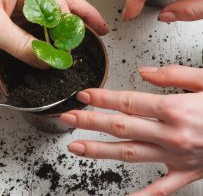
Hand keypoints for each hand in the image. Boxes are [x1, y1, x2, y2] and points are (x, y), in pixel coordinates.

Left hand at [0, 0, 107, 66]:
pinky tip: (52, 47)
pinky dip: (42, 40)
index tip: (88, 37)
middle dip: (80, 18)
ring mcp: (13, 7)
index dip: (76, 21)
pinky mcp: (4, 21)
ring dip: (61, 31)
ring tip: (81, 41)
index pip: (58, 3)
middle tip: (99, 30)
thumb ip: (24, 45)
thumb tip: (49, 60)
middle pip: (59, 5)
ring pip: (45, 19)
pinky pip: (30, 31)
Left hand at [61, 65, 202, 194]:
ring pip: (130, 153)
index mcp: (176, 109)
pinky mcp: (188, 173)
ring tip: (76, 147)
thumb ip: (173, 75)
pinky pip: (162, 189)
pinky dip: (142, 195)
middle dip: (90, 122)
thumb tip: (143, 72)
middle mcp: (172, 134)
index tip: (84, 95)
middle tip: (67, 118)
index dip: (102, 98)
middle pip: (121, 126)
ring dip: (99, 150)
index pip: (127, 102)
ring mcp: (178, 157)